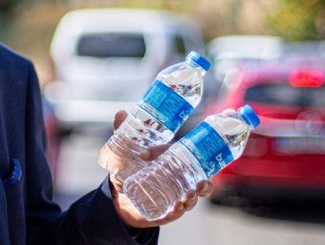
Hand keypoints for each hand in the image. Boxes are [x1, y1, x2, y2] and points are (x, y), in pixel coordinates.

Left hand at [107, 110, 213, 228]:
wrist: (119, 196)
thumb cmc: (128, 170)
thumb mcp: (125, 152)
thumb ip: (123, 132)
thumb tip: (121, 112)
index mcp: (173, 162)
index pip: (180, 154)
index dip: (171, 152)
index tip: (152, 153)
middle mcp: (179, 179)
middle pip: (200, 179)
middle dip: (205, 182)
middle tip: (201, 181)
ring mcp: (174, 196)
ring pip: (193, 197)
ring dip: (195, 197)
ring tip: (190, 195)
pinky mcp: (166, 211)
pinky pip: (176, 212)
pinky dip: (178, 211)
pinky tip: (177, 208)